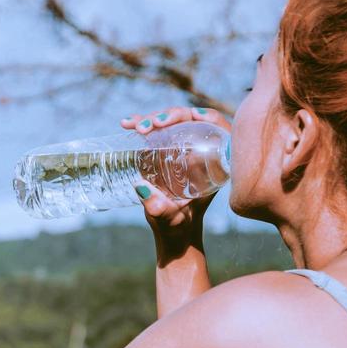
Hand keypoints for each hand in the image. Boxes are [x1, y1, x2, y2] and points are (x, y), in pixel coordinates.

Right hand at [121, 106, 231, 239]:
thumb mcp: (170, 218)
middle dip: (172, 116)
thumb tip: (141, 186)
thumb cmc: (178, 226)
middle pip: (192, 121)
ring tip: (135, 125)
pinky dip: (143, 124)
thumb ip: (158, 207)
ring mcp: (182, 150)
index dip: (209, 118)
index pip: (219, 130)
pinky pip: (158, 132)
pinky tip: (127, 124)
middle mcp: (201, 152)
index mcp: (215, 164)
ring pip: (173, 123)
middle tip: (153, 124)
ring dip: (154, 118)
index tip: (192, 116)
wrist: (173, 231)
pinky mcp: (166, 151)